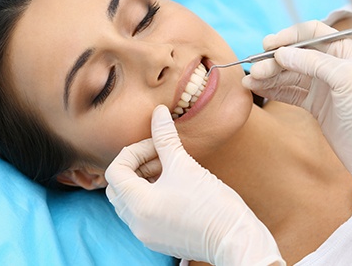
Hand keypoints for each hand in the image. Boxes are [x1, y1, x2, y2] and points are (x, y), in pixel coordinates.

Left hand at [105, 105, 283, 265]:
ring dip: (144, 181)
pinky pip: (144, 214)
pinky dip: (151, 197)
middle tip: (160, 156)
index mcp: (138, 205)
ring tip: (170, 170)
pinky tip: (175, 187)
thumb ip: (166, 137)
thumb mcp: (185, 165)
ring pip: (131, 202)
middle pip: (118, 187)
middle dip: (136, 166)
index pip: (115, 171)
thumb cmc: (212, 203)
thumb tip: (159, 112)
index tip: (157, 146)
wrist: (235, 238)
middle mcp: (137, 223)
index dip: (134, 152)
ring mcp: (147, 234)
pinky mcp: (160, 239)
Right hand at [243, 20, 351, 233]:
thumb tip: (282, 53)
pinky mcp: (315, 104)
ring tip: (251, 82)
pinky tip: (259, 90)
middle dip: (274, 61)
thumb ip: (313, 62)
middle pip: (296, 55)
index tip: (268, 44)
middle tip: (256, 71)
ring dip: (270, 76)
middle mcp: (333, 64)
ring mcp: (323, 85)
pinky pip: (290, 91)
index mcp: (345, 51)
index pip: (312, 33)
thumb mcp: (344, 78)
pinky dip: (274, 90)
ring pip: (290, 74)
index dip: (289, 36)